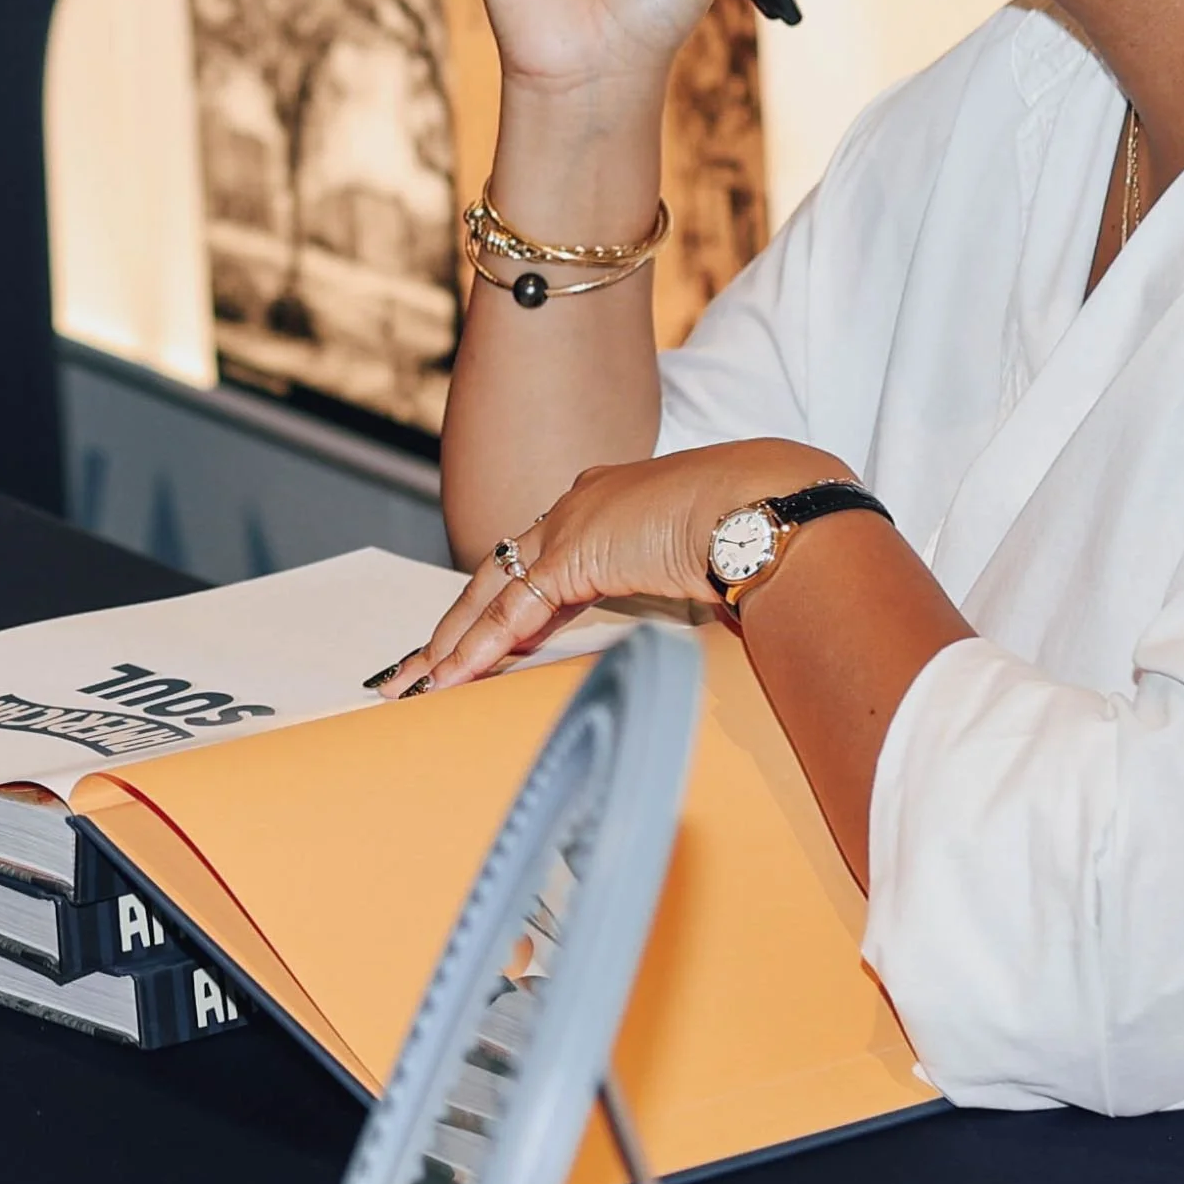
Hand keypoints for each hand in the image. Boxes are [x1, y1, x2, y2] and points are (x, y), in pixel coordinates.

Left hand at [375, 441, 853, 693]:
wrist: (765, 501)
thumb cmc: (754, 529)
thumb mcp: (706, 565)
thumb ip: (684, 588)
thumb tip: (706, 623)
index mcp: (616, 502)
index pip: (546, 559)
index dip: (513, 602)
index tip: (492, 638)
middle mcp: (586, 504)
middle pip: (504, 570)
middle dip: (463, 620)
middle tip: (427, 661)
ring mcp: (575, 524)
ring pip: (494, 591)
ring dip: (454, 642)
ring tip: (418, 682)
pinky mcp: (573, 553)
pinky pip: (512, 612)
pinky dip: (477, 649)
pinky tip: (451, 678)